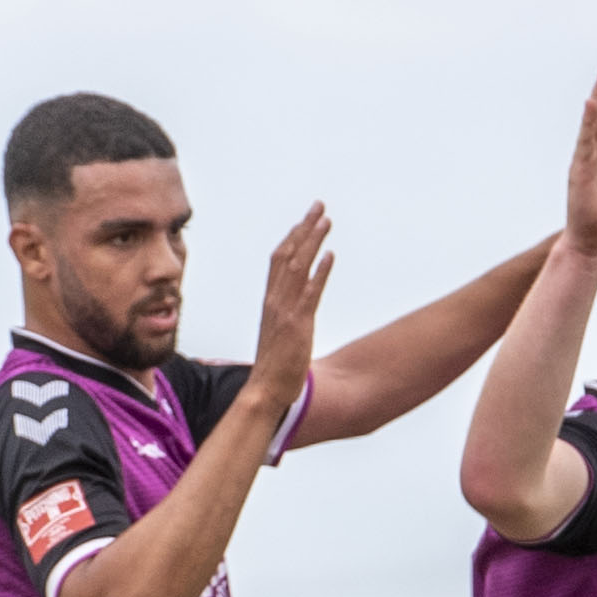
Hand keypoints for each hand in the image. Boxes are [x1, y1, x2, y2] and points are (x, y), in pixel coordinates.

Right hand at [250, 202, 335, 401]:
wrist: (266, 389)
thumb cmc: (275, 366)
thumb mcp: (280, 333)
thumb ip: (286, 315)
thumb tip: (296, 304)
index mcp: (270, 301)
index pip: (279, 260)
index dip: (293, 237)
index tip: (305, 220)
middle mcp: (275, 300)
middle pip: (287, 255)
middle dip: (304, 229)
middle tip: (319, 207)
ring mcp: (285, 311)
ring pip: (297, 267)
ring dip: (312, 241)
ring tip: (326, 221)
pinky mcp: (297, 325)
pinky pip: (308, 293)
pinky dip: (318, 273)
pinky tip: (329, 256)